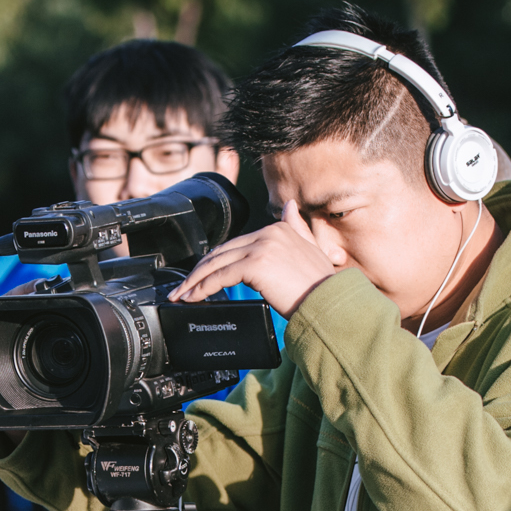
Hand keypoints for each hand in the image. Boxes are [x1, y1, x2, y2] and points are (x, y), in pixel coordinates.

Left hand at [169, 200, 339, 315]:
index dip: (214, 262)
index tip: (200, 276)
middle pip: (222, 252)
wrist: (330, 304)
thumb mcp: (311, 250)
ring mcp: (262, 247)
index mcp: (279, 228)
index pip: (236, 245)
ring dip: (194, 282)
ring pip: (216, 264)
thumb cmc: (321, 287)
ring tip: (181, 296)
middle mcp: (269, 233)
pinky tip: (193, 298)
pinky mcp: (255, 265)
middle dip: (199, 272)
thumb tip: (289, 206)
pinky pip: (220, 277)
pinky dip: (202, 288)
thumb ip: (296, 227)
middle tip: (182, 289)